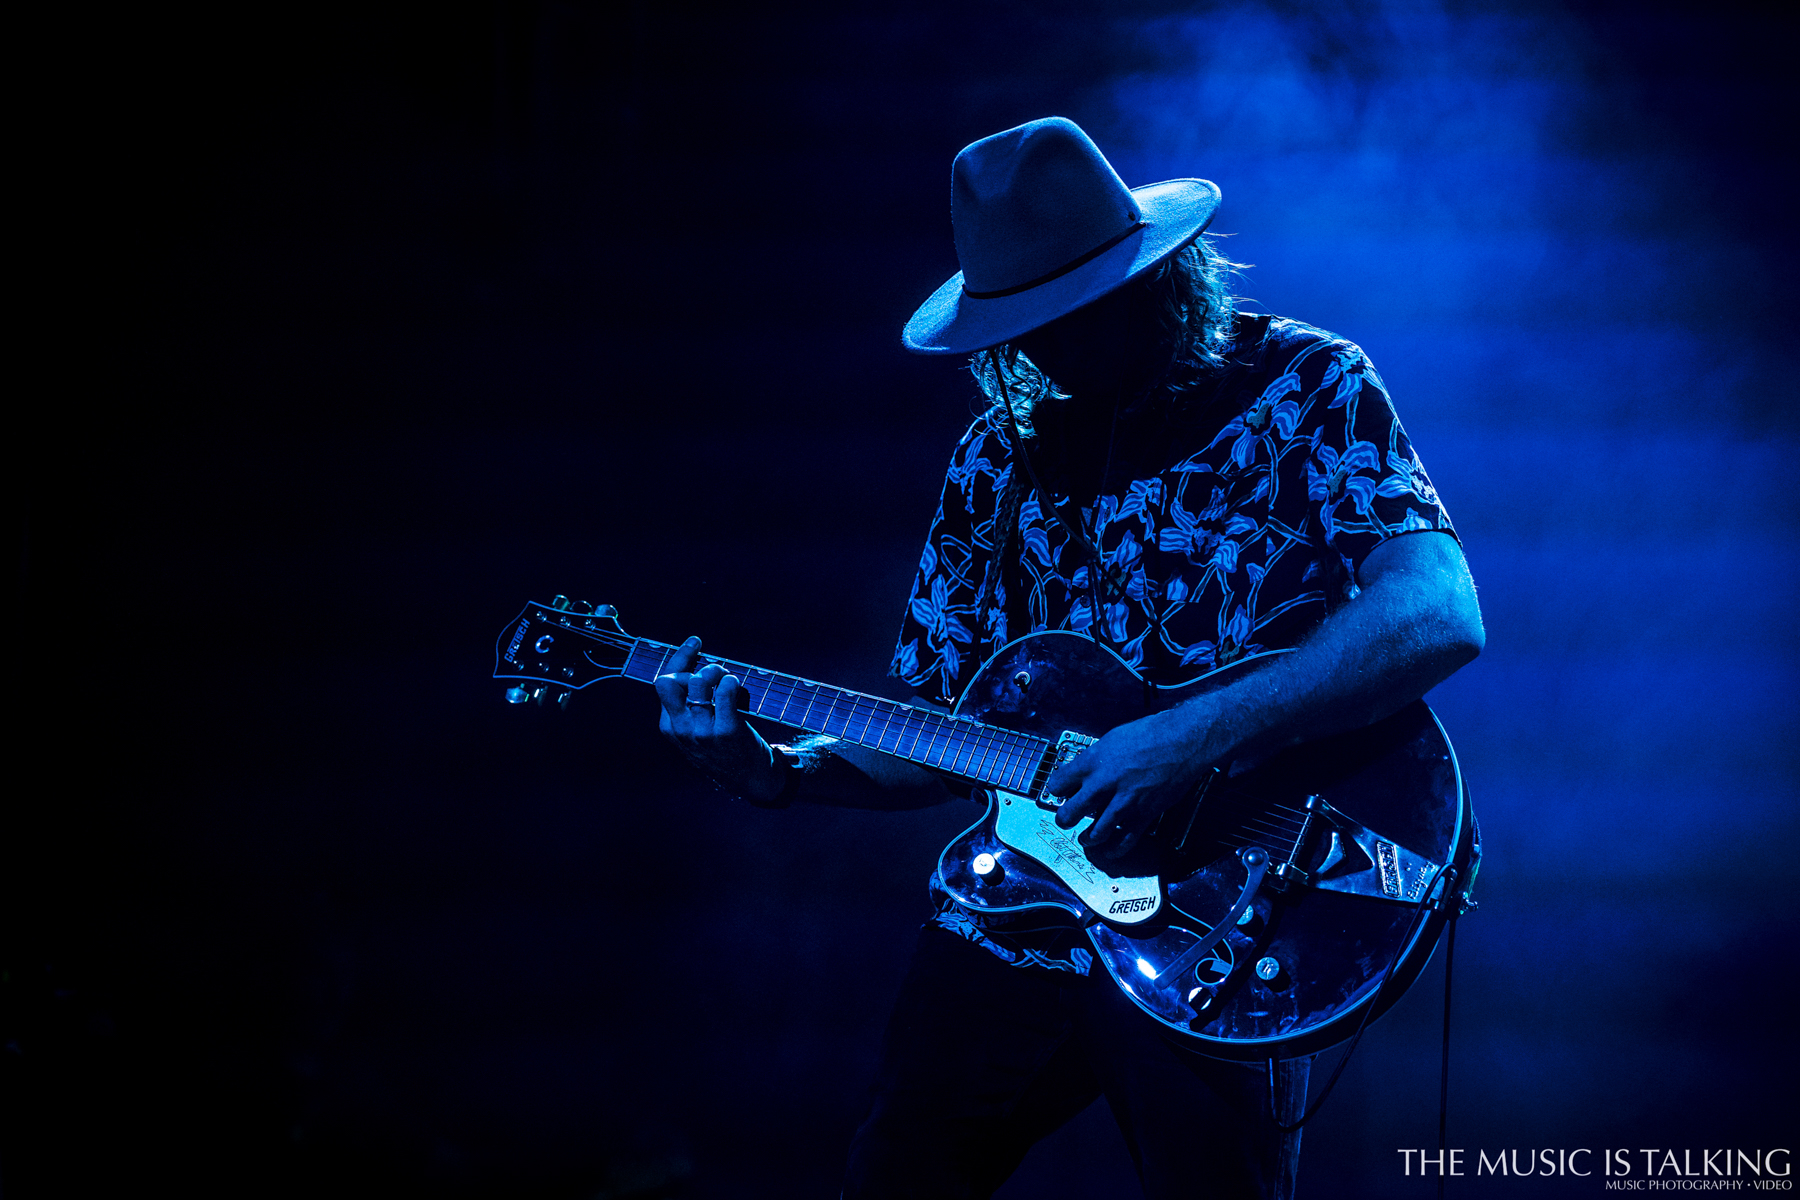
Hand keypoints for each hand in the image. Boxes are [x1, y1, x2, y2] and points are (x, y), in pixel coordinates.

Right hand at [655, 637, 784, 803]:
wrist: (751, 781)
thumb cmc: (725, 750)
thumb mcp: (696, 733)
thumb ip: (690, 706)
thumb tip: (697, 664)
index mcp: (670, 727)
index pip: (663, 683)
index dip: (679, 658)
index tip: (695, 642)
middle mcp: (682, 729)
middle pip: (671, 681)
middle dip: (691, 665)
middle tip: (714, 670)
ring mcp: (703, 732)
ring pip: (699, 682)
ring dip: (717, 671)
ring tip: (728, 679)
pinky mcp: (727, 731)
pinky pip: (725, 692)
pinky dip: (732, 682)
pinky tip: (737, 687)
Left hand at [1048, 704, 1217, 858]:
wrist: (1182, 742)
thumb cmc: (1151, 734)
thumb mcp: (1112, 738)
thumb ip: (1097, 758)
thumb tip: (1088, 769)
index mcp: (1092, 761)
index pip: (1058, 783)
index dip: (1056, 789)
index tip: (1059, 792)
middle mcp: (1103, 784)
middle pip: (1070, 812)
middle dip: (1064, 819)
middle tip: (1065, 820)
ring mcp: (1123, 802)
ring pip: (1095, 833)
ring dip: (1087, 838)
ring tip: (1085, 839)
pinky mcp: (1143, 814)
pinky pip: (1124, 840)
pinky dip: (1115, 849)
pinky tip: (1110, 851)